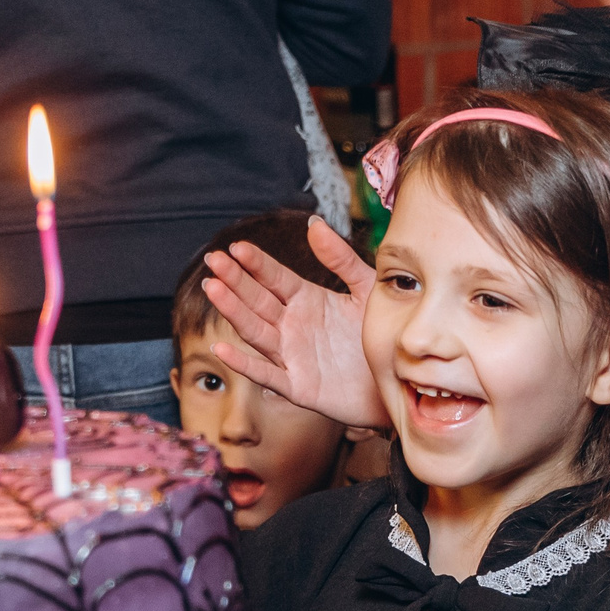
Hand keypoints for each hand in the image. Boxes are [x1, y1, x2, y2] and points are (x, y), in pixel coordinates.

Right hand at [203, 218, 392, 431]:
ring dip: (233, 311)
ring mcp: (292, 356)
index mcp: (307, 300)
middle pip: (257, 300)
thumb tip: (314, 224)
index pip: (274, 277)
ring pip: (255, 331)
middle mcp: (293, 326)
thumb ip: (341, 259)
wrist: (396, 380)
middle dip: (234, 280)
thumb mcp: (366, 289)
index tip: (236, 247)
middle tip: (214, 259)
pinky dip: (244, 364)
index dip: (256, 263)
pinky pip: (267, 375)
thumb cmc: (379, 336)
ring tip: (213, 289)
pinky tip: (223, 349)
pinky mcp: (298, 386)